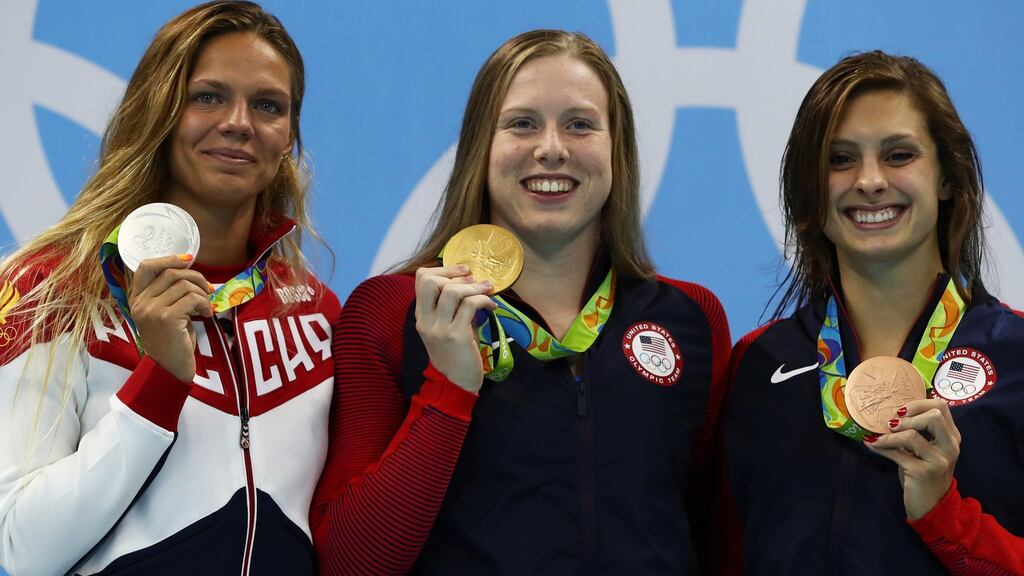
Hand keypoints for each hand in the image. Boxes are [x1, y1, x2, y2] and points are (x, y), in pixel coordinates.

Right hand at [129, 254, 213, 381]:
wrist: (170, 369)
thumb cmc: (172, 341)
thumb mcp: (166, 313)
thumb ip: (170, 293)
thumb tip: (191, 272)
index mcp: (136, 299)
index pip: (145, 267)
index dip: (168, 259)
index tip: (189, 260)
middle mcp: (140, 303)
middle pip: (171, 273)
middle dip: (196, 277)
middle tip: (209, 289)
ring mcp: (151, 310)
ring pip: (184, 285)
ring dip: (202, 293)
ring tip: (207, 306)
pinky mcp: (166, 318)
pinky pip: (192, 298)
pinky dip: (205, 304)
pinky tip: (207, 314)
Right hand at [414, 265, 496, 393]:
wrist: (456, 383)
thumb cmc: (455, 353)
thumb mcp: (447, 326)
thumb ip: (452, 306)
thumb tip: (471, 283)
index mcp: (422, 315)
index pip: (421, 279)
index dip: (442, 269)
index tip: (462, 272)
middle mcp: (426, 320)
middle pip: (431, 281)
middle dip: (455, 273)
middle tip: (473, 278)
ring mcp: (440, 328)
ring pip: (453, 291)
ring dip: (474, 286)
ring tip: (487, 289)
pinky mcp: (457, 335)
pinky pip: (470, 305)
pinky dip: (484, 300)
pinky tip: (492, 306)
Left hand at [865, 398, 960, 519]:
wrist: (931, 506)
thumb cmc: (924, 472)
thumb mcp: (927, 449)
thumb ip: (918, 431)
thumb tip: (890, 412)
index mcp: (952, 437)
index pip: (941, 406)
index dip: (918, 404)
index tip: (900, 411)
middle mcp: (950, 447)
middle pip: (934, 416)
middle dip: (909, 416)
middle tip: (892, 424)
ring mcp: (938, 461)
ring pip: (913, 435)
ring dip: (890, 435)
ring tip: (878, 438)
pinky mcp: (923, 473)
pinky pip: (898, 454)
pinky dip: (881, 447)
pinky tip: (872, 445)